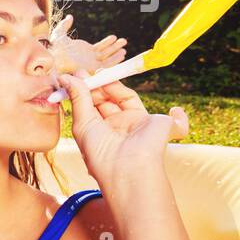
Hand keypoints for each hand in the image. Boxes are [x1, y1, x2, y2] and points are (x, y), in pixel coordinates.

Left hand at [50, 15, 127, 74]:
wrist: (52, 58)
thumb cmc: (53, 48)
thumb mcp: (59, 34)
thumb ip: (65, 25)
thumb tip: (69, 17)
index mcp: (83, 52)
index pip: (98, 48)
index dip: (107, 43)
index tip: (114, 37)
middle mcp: (88, 59)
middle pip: (105, 53)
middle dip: (115, 48)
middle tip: (124, 41)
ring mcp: (91, 64)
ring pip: (108, 58)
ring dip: (117, 52)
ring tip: (124, 46)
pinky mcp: (93, 68)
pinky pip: (107, 65)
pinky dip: (115, 59)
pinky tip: (122, 53)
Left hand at [58, 71, 187, 190]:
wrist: (126, 167)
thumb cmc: (100, 151)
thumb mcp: (83, 123)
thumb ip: (78, 98)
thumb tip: (66, 77)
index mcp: (98, 131)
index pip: (89, 106)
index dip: (82, 90)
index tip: (74, 75)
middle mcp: (116, 128)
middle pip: (105, 98)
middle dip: (95, 84)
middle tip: (85, 72)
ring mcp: (136, 124)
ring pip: (124, 97)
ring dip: (112, 84)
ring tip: (100, 74)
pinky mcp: (157, 124)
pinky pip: (166, 115)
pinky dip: (172, 113)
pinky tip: (156, 101)